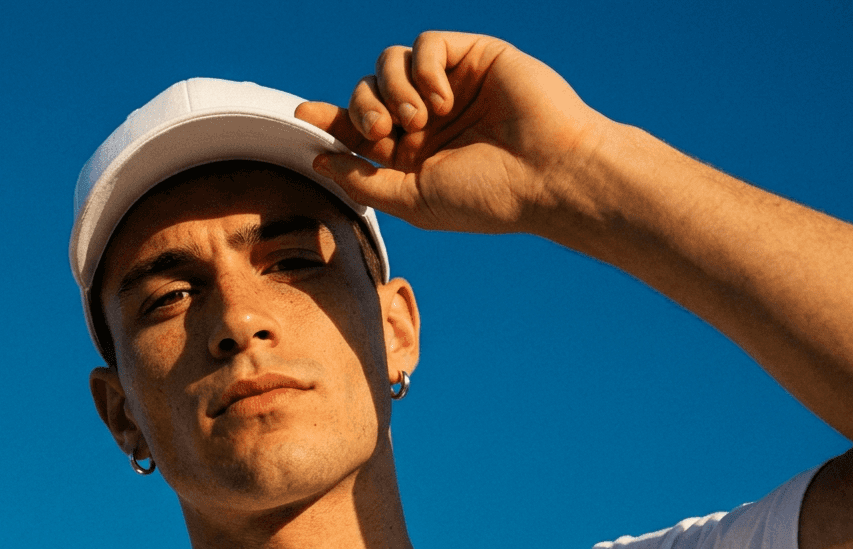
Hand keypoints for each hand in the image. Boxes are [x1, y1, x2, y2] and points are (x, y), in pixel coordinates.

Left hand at [296, 32, 609, 234]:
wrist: (549, 175)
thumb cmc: (488, 196)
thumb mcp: (412, 200)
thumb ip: (363, 180)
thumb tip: (318, 159)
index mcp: (412, 152)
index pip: (357, 127)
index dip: (329, 119)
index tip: (303, 116)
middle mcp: (427, 116)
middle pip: (365, 91)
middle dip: (362, 110)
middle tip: (383, 133)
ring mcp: (449, 85)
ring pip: (388, 62)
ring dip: (390, 90)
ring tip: (418, 120)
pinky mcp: (473, 57)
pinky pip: (424, 45)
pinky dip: (423, 70)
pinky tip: (444, 101)